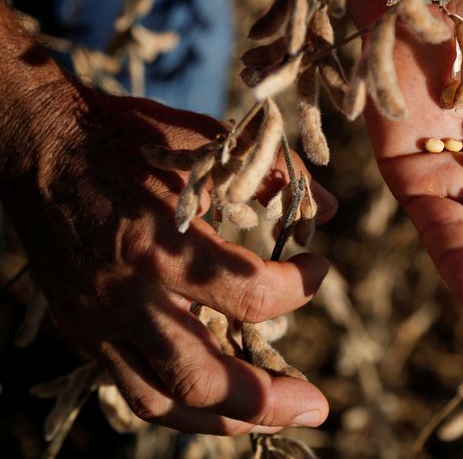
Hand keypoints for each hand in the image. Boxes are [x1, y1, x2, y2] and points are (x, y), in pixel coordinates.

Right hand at [2, 85, 335, 433]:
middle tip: (317, 406)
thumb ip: (272, 174)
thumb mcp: (204, 141)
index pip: (250, 294)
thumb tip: (329, 210)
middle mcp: (123, 295)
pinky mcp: (81, 328)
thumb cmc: (127, 137)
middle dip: (267, 400)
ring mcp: (95, 319)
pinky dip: (180, 397)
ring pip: (159, 400)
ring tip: (272, 421)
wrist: (38, 143)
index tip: (318, 267)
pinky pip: (131, 383)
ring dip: (223, 420)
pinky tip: (216, 395)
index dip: (300, 288)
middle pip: (200, 377)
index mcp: (158, 243)